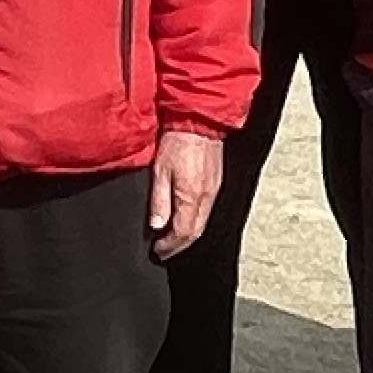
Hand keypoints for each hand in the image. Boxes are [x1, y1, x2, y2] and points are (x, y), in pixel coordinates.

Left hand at [148, 130, 224, 259]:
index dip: (169, 246)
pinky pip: (206, 211)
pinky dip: (194, 222)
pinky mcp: (215, 183)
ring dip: (187, 235)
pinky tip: (184, 220)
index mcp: (192, 196)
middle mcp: (207, 197)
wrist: (199, 120)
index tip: (157, 251)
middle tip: (164, 252)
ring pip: (202, 223)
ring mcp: (214, 190)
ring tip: (171, 241)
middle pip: (195, 232)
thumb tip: (157, 226)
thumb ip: (159, 201)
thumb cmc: (177, 142)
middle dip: (179, 246)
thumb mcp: (160, 171)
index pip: (182, 232)